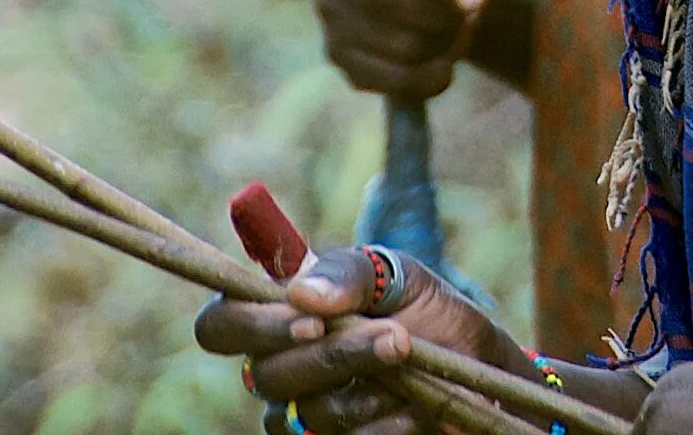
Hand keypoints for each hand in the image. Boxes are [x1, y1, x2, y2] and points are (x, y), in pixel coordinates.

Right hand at [196, 245, 523, 434]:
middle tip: (396, 337)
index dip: (253, 327)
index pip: (220, 324)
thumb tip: (302, 294)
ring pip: (311, 413)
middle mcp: (279, 370)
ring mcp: (303, 417)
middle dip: (335, 355)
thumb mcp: (395, 273)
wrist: (473, 360)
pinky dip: (390, 424)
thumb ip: (348, 274)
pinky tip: (418, 406)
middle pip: (267, 376)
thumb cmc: (421, 308)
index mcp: (277, 316)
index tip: (309, 322)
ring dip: (370, 388)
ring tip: (414, 364)